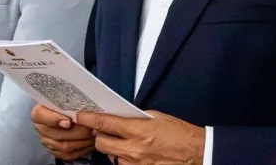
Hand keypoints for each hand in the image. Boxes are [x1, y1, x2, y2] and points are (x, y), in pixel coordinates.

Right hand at [31, 104, 95, 161]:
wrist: (69, 112)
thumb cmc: (69, 103)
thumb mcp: (67, 98)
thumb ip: (70, 102)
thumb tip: (82, 109)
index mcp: (39, 112)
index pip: (39, 115)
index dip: (53, 119)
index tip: (69, 122)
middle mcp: (41, 128)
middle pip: (57, 134)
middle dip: (77, 132)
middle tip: (91, 127)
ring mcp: (47, 141)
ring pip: (64, 146)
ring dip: (82, 141)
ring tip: (94, 134)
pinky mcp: (55, 151)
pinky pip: (68, 155)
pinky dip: (81, 150)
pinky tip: (90, 144)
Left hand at [77, 110, 204, 164]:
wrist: (195, 153)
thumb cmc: (178, 133)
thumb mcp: (156, 117)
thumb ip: (134, 118)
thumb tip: (118, 117)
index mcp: (139, 130)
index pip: (105, 124)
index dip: (89, 119)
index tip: (80, 115)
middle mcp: (134, 149)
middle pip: (101, 143)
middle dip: (99, 135)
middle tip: (103, 130)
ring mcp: (135, 164)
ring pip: (110, 156)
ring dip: (112, 148)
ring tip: (123, 142)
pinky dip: (122, 158)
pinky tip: (132, 152)